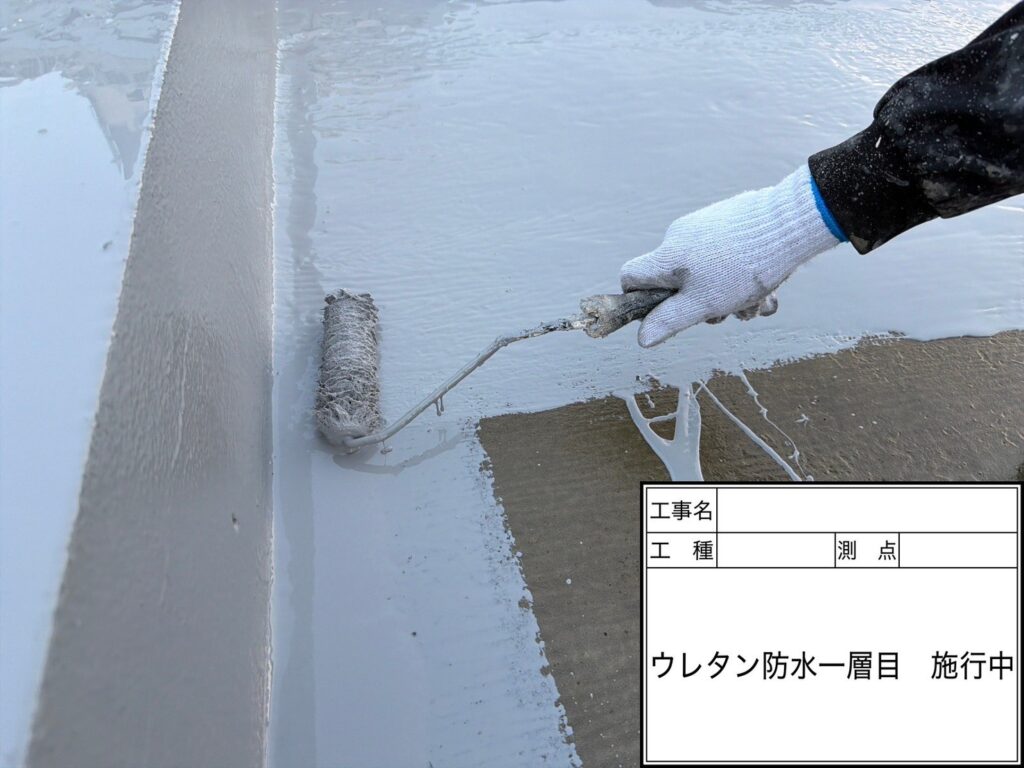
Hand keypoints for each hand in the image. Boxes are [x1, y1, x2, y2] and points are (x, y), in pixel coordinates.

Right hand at [620, 165, 841, 346]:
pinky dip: (741, 275)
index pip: (631, 276)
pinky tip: (766, 282)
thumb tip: (642, 338)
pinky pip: (726, 256)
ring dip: (728, 295)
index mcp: (667, 257)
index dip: (639, 298)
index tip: (663, 311)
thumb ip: (670, 321)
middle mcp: (680, 237)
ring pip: (707, 273)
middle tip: (726, 312)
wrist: (788, 225)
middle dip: (700, 304)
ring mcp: (706, 226)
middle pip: (675, 281)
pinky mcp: (730, 220)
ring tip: (755, 300)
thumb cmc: (742, 269)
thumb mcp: (703, 304)